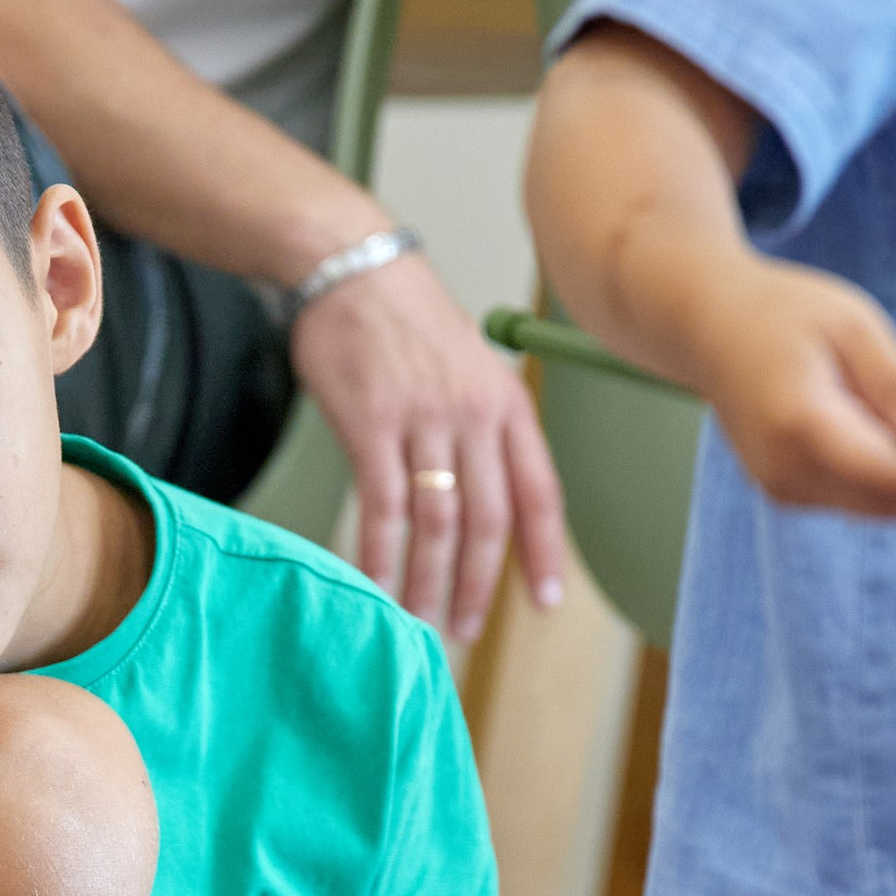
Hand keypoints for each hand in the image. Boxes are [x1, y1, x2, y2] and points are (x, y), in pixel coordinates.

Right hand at [291, 251, 566, 637]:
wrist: (352, 266)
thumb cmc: (405, 317)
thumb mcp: (468, 364)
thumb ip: (480, 426)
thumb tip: (479, 493)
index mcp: (506, 403)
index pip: (539, 492)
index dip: (543, 554)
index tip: (543, 601)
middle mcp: (474, 416)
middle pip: (488, 520)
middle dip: (478, 585)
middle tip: (463, 629)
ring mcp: (423, 420)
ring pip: (438, 522)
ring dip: (429, 581)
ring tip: (419, 618)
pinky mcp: (371, 425)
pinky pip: (382, 506)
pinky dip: (379, 553)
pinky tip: (374, 582)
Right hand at [684, 256, 895, 519]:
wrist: (708, 328)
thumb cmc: (785, 314)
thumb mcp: (853, 326)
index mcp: (802, 422)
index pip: (887, 477)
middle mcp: (785, 468)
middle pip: (883, 501)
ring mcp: (778, 485)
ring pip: (870, 506)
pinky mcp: (781, 491)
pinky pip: (849, 499)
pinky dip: (876, 475)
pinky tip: (868, 428)